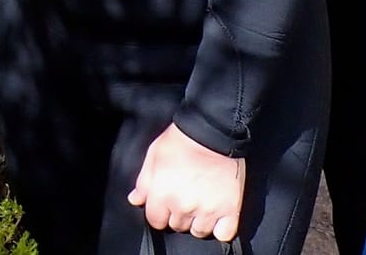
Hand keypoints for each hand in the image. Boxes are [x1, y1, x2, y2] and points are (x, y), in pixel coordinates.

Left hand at [128, 123, 245, 241]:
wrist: (214, 131)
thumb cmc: (181, 141)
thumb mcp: (154, 155)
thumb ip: (143, 182)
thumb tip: (135, 200)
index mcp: (163, 194)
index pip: (155, 221)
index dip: (159, 212)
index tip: (165, 202)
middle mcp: (184, 207)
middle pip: (177, 226)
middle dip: (178, 214)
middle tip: (185, 196)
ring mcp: (209, 210)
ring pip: (199, 231)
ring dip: (198, 221)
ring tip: (201, 203)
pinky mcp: (230, 210)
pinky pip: (223, 234)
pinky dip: (220, 228)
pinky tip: (217, 214)